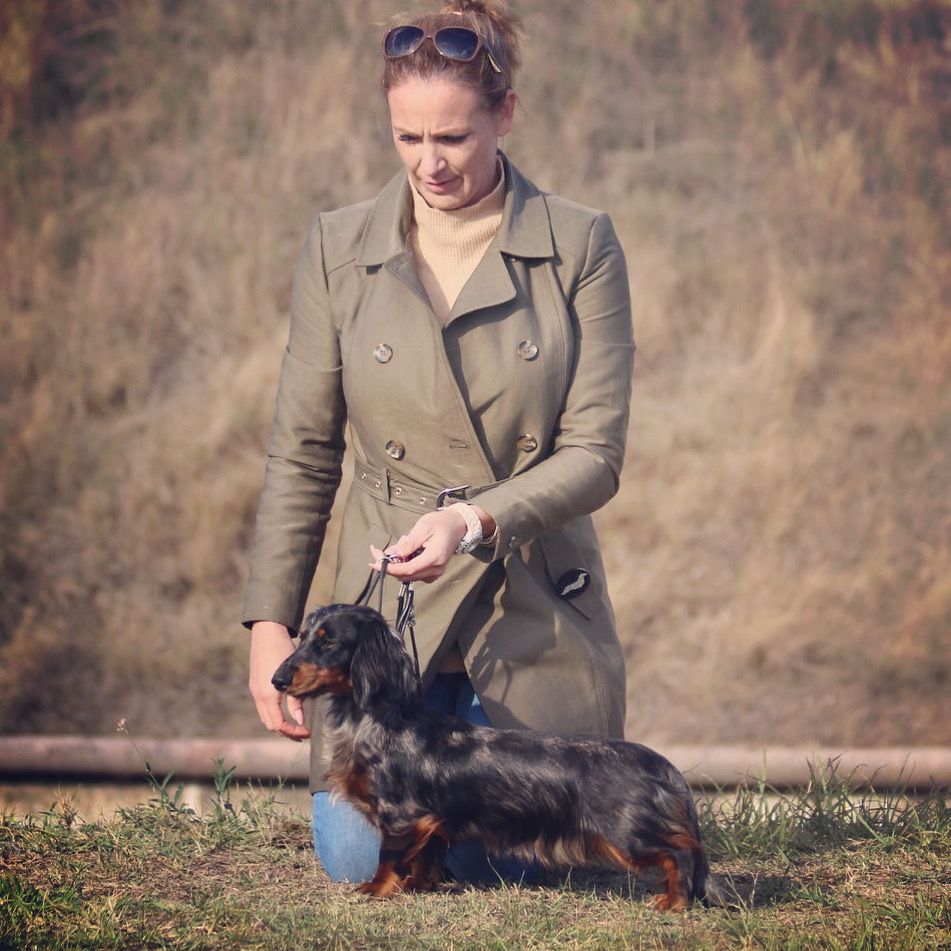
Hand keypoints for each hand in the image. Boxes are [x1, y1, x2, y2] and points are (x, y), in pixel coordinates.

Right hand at [248, 621, 310, 740]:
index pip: (278, 725)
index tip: (307, 732)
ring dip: (280, 724)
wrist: (267, 632)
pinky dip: (274, 714)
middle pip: (270, 725)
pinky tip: (286, 711)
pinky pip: (262, 707)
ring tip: (296, 725)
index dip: (293, 732)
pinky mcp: (254, 685)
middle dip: (287, 732)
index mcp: (268, 694)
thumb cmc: (284, 651)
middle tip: (304, 733)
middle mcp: (258, 695)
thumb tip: (301, 721)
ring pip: (265, 717)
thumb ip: (296, 700)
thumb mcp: (294, 676)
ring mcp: (254, 690)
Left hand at [370, 508, 467, 582]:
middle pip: (405, 574)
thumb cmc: (441, 523)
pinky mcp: (432, 573)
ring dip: (398, 562)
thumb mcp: (423, 528)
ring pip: (407, 574)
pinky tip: (409, 550)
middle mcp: (435, 569)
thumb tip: (391, 554)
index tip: (375, 563)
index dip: (389, 568)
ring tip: (405, 541)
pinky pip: (412, 573)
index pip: (408, 569)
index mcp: (435, 558)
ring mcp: (434, 573)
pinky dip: (404, 563)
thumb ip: (407, 544)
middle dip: (389, 564)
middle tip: (379, 550)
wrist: (457, 526)